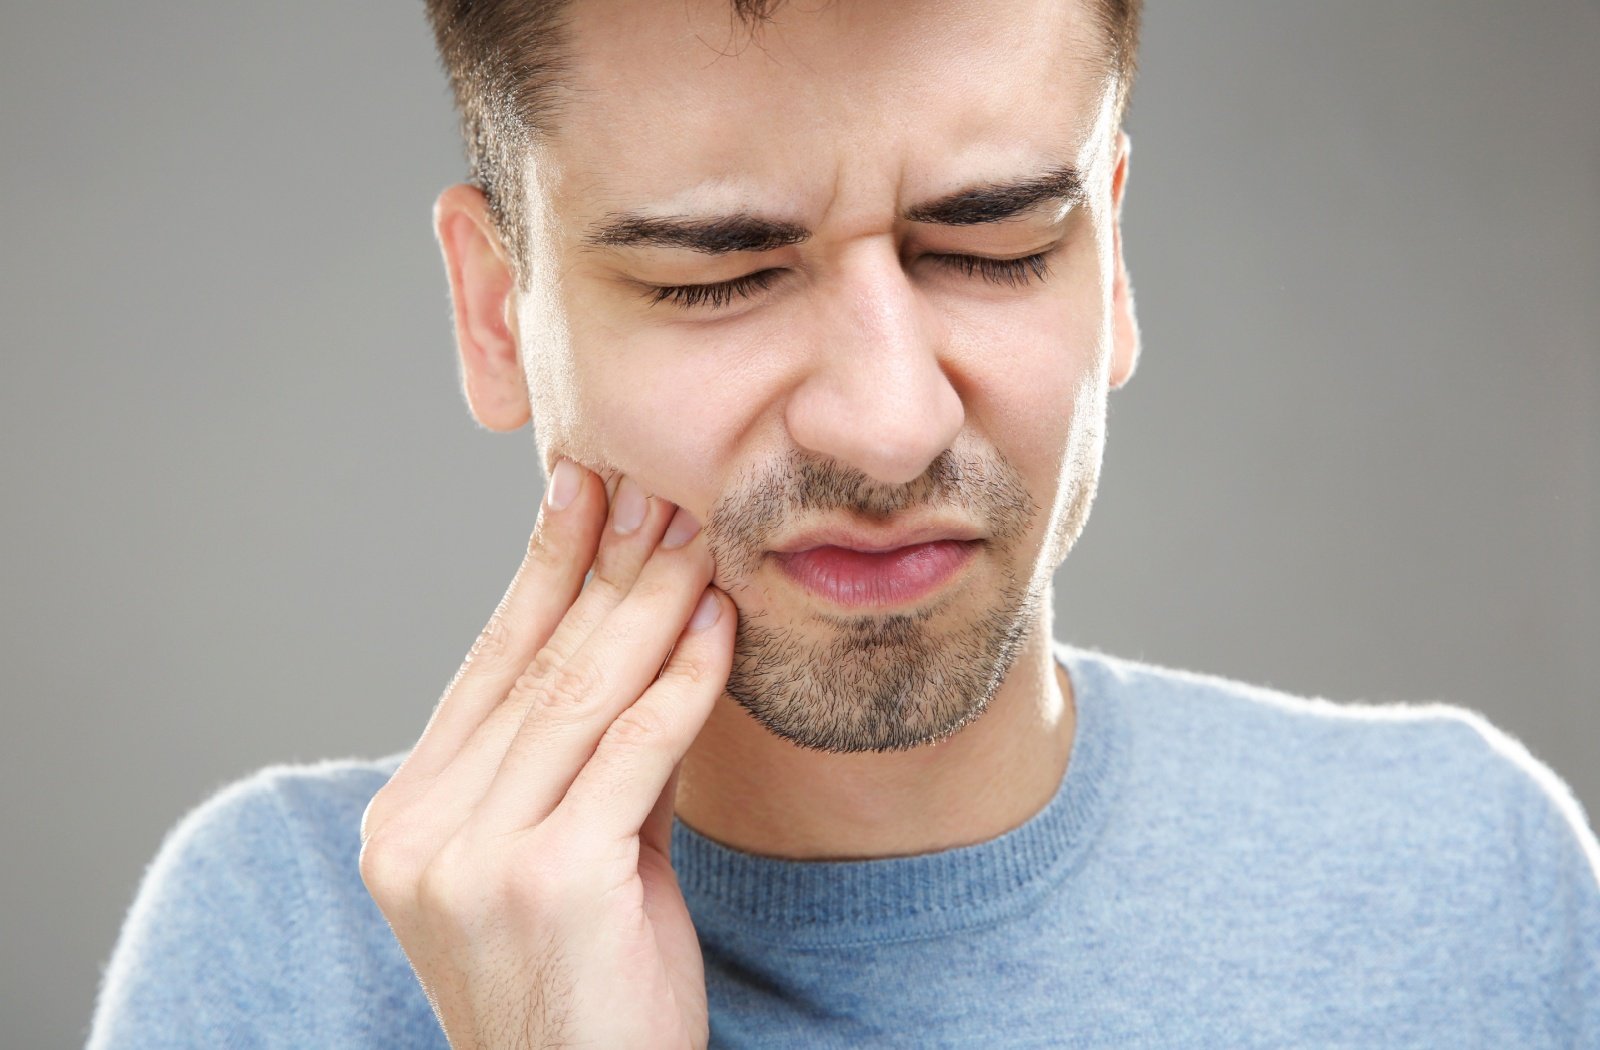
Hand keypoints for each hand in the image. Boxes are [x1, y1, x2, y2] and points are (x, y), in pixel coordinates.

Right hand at [359, 461, 731, 1048]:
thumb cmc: (591, 989)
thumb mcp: (576, 855)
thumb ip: (596, 756)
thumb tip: (652, 637)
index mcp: (410, 821)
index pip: (487, 668)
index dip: (540, 570)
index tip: (579, 488)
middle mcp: (423, 835)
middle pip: (532, 669)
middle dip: (602, 568)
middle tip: (650, 484)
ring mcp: (474, 862)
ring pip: (578, 697)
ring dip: (647, 603)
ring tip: (693, 532)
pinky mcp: (548, 883)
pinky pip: (633, 753)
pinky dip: (682, 682)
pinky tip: (717, 624)